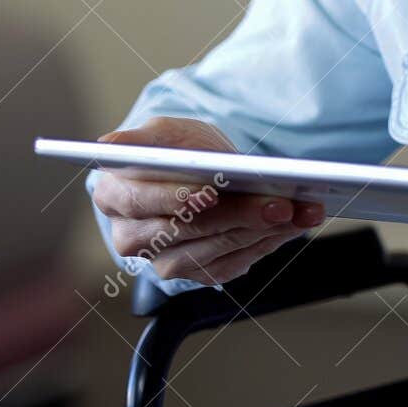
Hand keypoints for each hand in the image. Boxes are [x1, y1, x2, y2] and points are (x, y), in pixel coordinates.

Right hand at [90, 116, 324, 285]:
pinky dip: (263, 245)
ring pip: (212, 252)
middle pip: (186, 230)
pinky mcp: (194, 273)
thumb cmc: (180, 151)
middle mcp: (132, 236)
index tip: (210, 193)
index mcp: (115, 196)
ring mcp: (161, 261)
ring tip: (297, 213)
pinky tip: (288, 228)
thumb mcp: (166, 133)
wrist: (201, 174)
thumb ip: (143, 138)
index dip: (174, 198)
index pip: (140, 201)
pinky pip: (229, 265)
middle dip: (238, 214)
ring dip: (259, 233)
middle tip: (279, 204)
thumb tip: (111, 144)